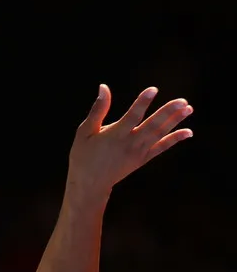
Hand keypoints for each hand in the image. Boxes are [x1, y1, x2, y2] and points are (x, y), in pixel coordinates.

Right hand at [67, 84, 192, 199]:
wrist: (89, 184)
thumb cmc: (84, 156)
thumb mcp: (85, 132)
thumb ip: (97, 110)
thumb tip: (103, 87)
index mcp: (115, 135)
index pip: (132, 117)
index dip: (142, 103)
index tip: (153, 90)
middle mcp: (129, 144)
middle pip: (151, 126)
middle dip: (168, 113)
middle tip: (183, 101)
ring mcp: (138, 152)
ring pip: (159, 134)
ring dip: (175, 122)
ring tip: (188, 108)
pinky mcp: (142, 159)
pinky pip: (161, 148)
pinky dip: (174, 140)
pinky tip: (188, 132)